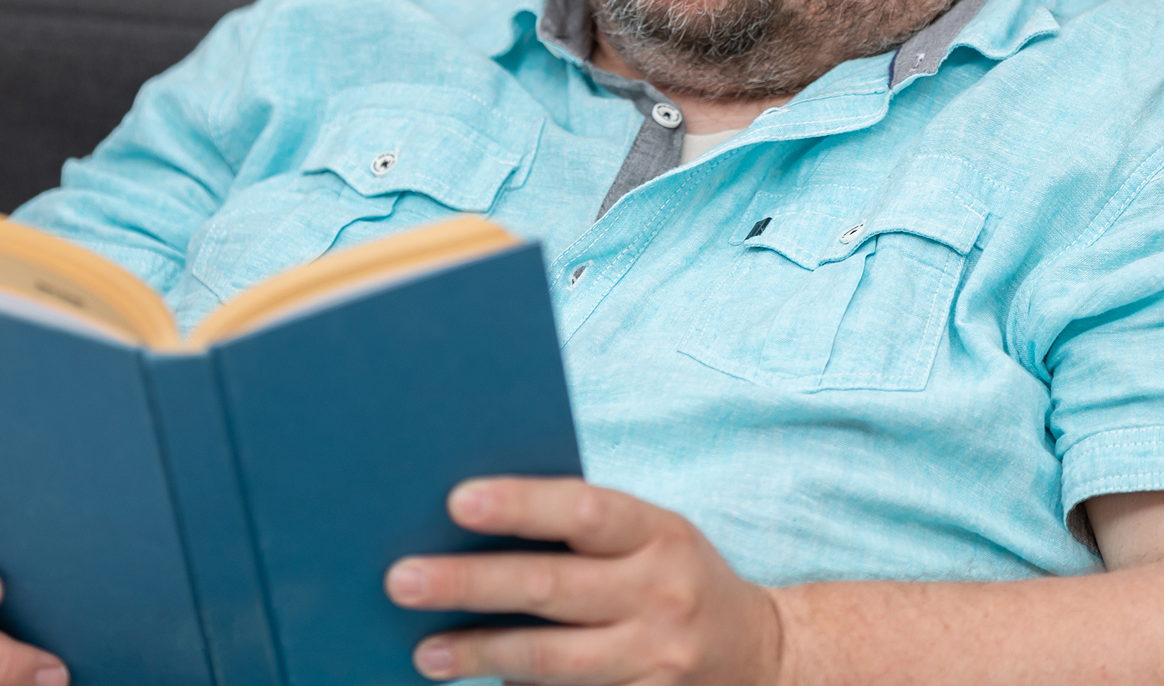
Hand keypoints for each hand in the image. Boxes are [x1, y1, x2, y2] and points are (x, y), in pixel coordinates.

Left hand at [384, 477, 783, 685]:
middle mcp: (662, 595)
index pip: (585, 511)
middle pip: (552, 590)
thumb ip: (583, 529)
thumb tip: (471, 523)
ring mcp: (658, 660)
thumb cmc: (674, 575)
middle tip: (402, 579)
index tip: (456, 501)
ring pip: (554, 662)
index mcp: (659, 533)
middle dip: (470, 584)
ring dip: (481, 655)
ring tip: (425, 651)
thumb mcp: (651, 535)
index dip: (522, 505)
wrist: (761, 653)